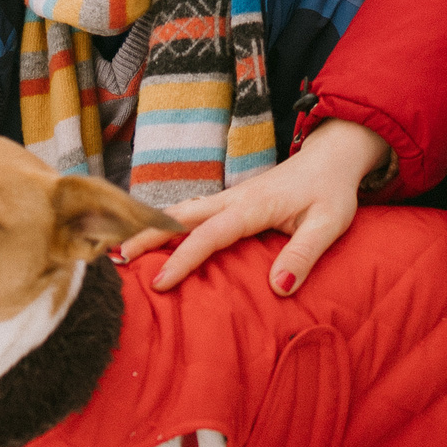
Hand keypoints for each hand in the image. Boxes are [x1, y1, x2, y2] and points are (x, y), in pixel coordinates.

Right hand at [122, 118, 388, 294]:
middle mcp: (234, 199)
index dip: (184, 258)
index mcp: (253, 205)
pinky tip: (154, 239)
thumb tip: (278, 288)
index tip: (160, 283)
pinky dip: (168, 224)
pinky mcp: (231, 202)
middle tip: (114, 258)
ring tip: (122, 251)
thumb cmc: (332, 192)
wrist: (332, 157)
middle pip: (180, 215)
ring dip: (152, 227)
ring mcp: (230, 198)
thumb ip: (304, 254)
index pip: (210, 234)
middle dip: (146, 234)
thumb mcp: (328, 224)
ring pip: (182, 211)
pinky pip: (193, 213)